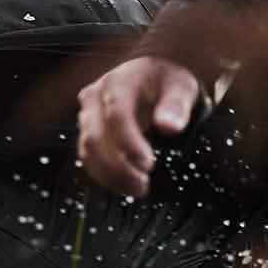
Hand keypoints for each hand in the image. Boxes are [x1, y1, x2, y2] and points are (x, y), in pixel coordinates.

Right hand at [76, 57, 199, 196]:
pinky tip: (124, 185)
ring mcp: (87, 115)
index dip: (129, 143)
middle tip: (142, 185)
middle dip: (118, 167)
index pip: (117, 114)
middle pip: (96, 137)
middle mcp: (95, 97)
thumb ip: (176, 106)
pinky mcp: (87, 132)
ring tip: (137, 189)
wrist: (151, 78)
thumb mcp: (180, 87)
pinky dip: (104, 175)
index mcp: (118, 82)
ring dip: (109, 175)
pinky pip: (88, 158)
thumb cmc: (166, 82)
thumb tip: (169, 126)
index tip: (148, 164)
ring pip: (88, 151)